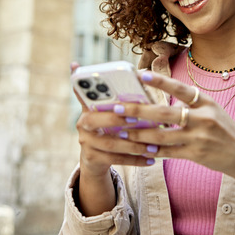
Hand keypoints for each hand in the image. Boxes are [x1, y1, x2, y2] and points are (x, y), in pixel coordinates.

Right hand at [71, 63, 159, 178]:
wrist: (95, 159)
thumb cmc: (109, 127)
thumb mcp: (109, 111)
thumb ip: (119, 97)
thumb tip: (138, 74)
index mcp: (87, 107)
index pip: (83, 94)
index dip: (93, 91)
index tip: (113, 93)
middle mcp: (82, 124)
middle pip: (94, 120)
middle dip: (116, 119)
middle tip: (137, 119)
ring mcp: (85, 142)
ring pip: (109, 143)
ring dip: (133, 144)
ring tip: (153, 145)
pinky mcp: (91, 158)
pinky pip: (115, 159)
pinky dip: (135, 159)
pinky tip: (151, 160)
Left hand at [116, 70, 234, 178]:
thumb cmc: (223, 129)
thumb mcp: (212, 110)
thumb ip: (189, 104)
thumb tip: (160, 101)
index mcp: (207, 102)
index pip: (181, 89)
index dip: (161, 82)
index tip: (141, 75)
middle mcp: (204, 118)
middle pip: (165, 113)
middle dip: (139, 110)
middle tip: (117, 108)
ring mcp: (199, 137)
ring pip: (162, 135)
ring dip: (139, 133)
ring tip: (121, 130)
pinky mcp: (196, 154)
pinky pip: (168, 152)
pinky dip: (152, 150)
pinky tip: (138, 148)